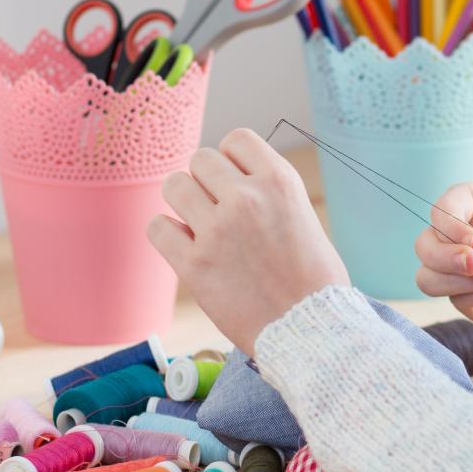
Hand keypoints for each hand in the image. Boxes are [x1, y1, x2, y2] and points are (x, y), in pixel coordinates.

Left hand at [147, 128, 348, 354]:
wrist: (312, 332)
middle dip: (205, 182)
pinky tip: (185, 248)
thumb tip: (228, 181)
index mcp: (279, 181)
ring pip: (174, 185)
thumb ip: (267, 193)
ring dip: (183, 203)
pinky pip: (157, 227)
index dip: (231, 161)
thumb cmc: (315, 282)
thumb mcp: (304, 217)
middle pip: (200, 159)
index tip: (236, 184)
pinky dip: (167, 235)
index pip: (236, 139)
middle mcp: (246, 197)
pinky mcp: (194, 264)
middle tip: (217, 211)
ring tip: (199, 226)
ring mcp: (217, 229)